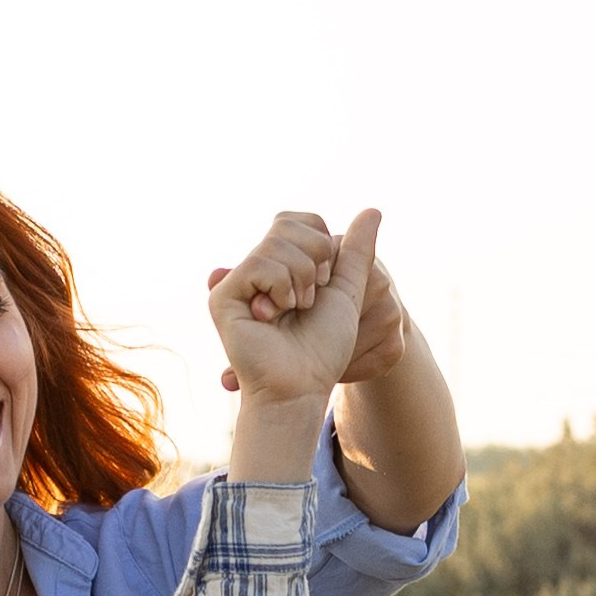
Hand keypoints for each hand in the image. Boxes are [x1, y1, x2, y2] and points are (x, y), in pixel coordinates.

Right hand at [206, 207, 381, 410]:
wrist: (303, 384)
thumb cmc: (324, 347)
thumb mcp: (346, 291)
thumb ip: (356, 251)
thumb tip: (372, 210)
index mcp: (280, 264)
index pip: (303, 221)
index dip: (323, 247)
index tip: (322, 286)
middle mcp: (255, 269)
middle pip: (288, 225)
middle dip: (314, 262)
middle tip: (305, 301)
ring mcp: (238, 282)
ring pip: (275, 243)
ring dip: (299, 280)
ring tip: (290, 310)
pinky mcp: (223, 296)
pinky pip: (259, 262)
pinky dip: (280, 287)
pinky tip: (270, 315)